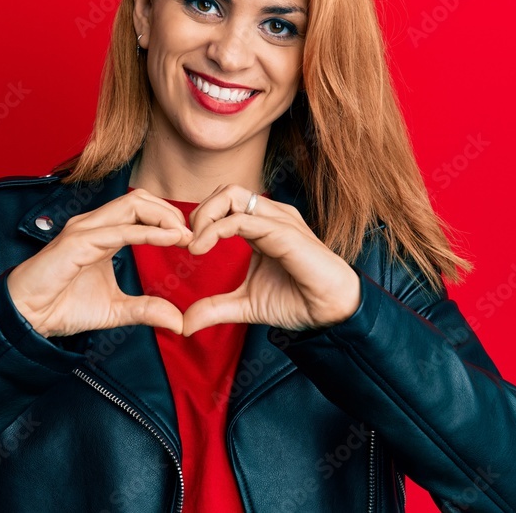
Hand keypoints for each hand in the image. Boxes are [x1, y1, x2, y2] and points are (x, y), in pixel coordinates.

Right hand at [7, 188, 192, 337]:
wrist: (27, 319)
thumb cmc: (62, 308)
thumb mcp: (116, 311)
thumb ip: (146, 311)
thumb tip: (178, 321)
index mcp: (101, 233)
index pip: (140, 209)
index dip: (168, 218)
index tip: (190, 239)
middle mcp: (93, 225)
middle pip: (140, 199)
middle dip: (170, 212)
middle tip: (192, 235)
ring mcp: (84, 230)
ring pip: (132, 205)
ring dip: (164, 216)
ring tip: (184, 235)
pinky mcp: (77, 243)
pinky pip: (119, 230)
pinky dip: (148, 232)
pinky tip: (169, 239)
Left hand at [181, 184, 360, 336]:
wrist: (330, 312)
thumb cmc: (297, 301)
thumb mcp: (245, 305)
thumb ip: (215, 308)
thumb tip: (185, 324)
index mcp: (262, 225)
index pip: (225, 203)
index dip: (201, 220)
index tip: (187, 248)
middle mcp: (270, 216)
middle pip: (226, 191)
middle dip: (200, 212)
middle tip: (188, 242)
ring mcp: (278, 220)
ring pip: (232, 195)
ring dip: (204, 216)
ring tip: (194, 245)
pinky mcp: (284, 233)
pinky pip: (242, 219)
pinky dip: (215, 230)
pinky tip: (202, 249)